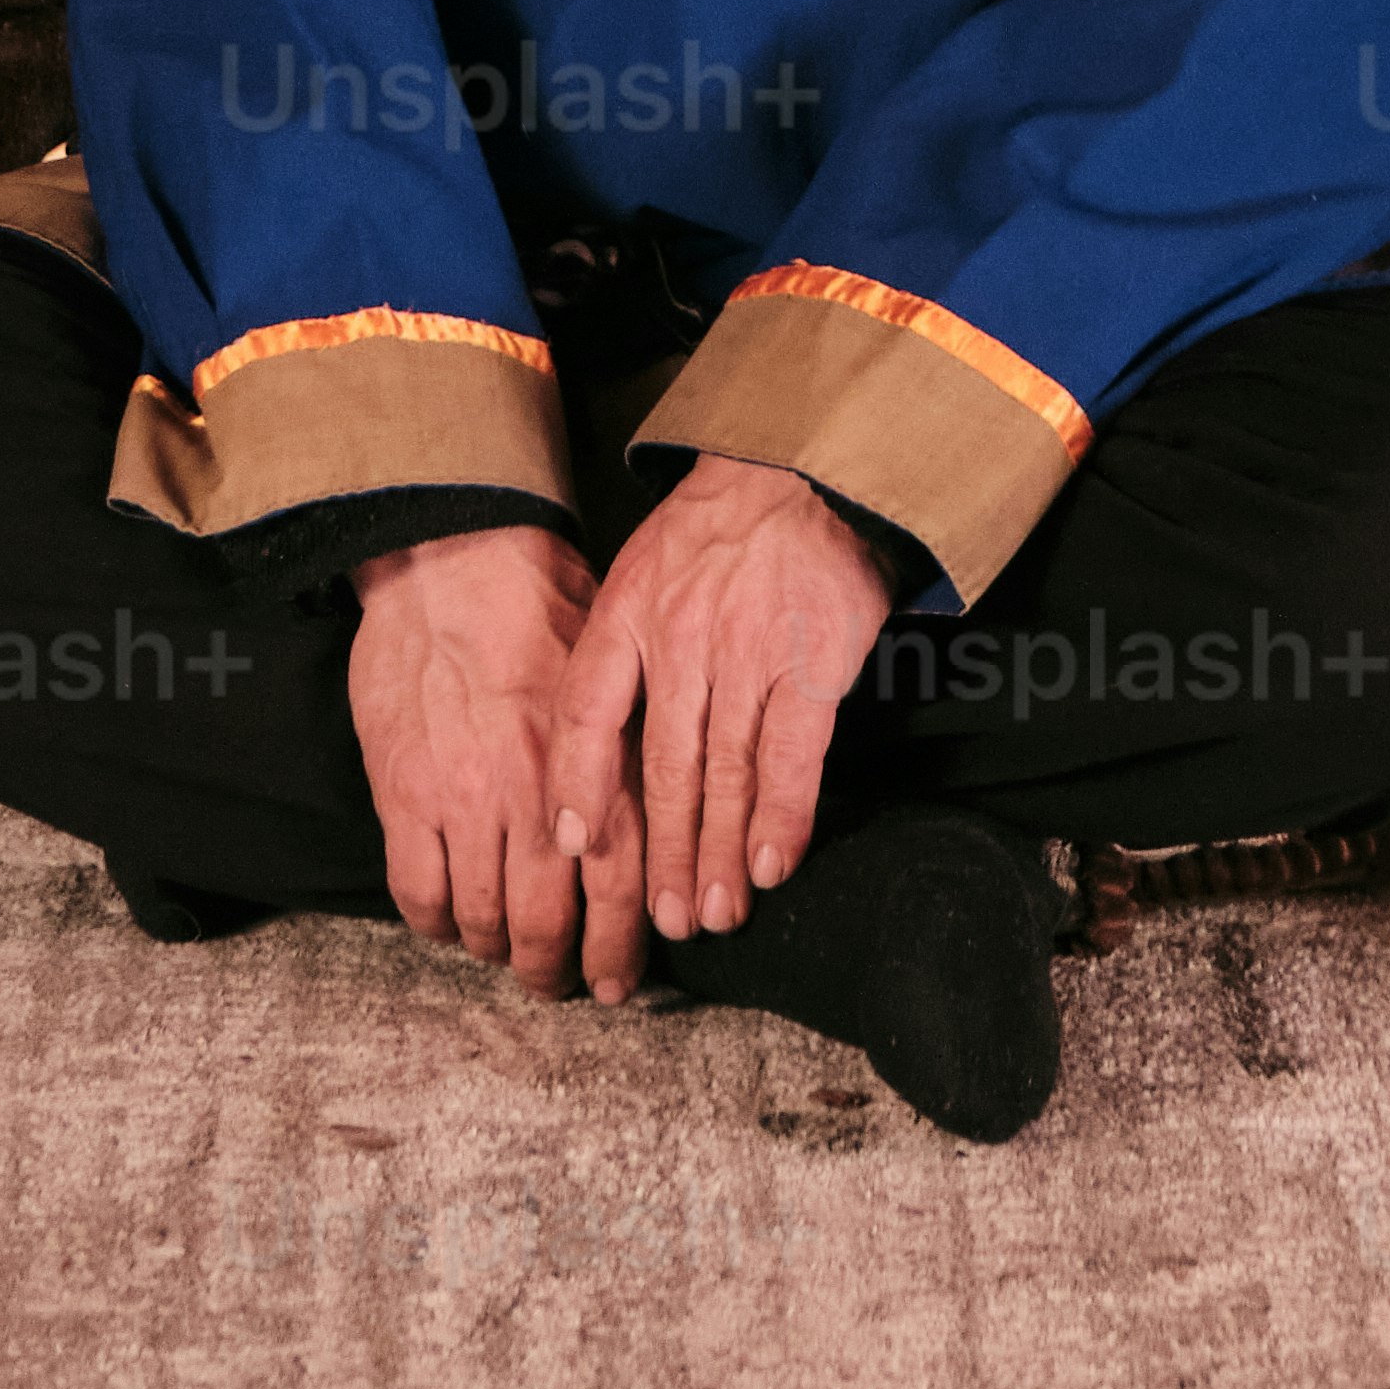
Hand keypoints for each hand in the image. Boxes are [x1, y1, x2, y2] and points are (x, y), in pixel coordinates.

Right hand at [348, 511, 625, 993]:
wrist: (452, 559)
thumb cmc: (540, 605)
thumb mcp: (612, 672)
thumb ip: (627, 750)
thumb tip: (660, 822)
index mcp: (596, 763)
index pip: (619, 886)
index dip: (620, 948)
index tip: (621, 980)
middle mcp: (535, 793)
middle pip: (548, 922)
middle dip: (558, 970)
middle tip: (561, 985)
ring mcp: (465, 800)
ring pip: (483, 920)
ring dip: (498, 953)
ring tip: (507, 957)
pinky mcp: (405, 796)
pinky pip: (420, 894)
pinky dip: (437, 925)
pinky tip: (450, 923)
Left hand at [548, 453, 896, 941]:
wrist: (800, 467)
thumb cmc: (714, 532)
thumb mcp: (641, 572)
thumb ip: (617, 655)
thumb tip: (591, 759)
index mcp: (628, 612)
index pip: (586, 714)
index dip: (578, 787)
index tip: (577, 850)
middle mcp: (681, 638)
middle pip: (664, 769)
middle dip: (663, 855)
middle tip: (665, 921)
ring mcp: (748, 651)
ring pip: (725, 775)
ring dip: (718, 855)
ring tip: (712, 914)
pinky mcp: (812, 660)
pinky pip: (791, 754)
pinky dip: (780, 817)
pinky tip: (769, 866)